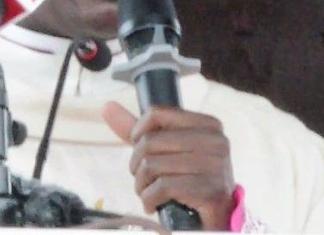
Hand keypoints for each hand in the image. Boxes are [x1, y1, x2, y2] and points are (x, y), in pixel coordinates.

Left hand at [102, 102, 235, 230]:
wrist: (216, 217)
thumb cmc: (188, 179)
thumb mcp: (167, 151)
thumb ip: (139, 130)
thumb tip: (108, 106)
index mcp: (208, 125)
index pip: (156, 112)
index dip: (138, 133)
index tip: (139, 149)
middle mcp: (216, 141)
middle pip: (150, 141)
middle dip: (137, 165)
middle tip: (142, 178)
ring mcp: (215, 166)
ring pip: (152, 166)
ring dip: (141, 185)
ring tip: (146, 192)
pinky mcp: (210, 191)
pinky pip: (162, 187)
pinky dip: (149, 199)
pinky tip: (152, 204)